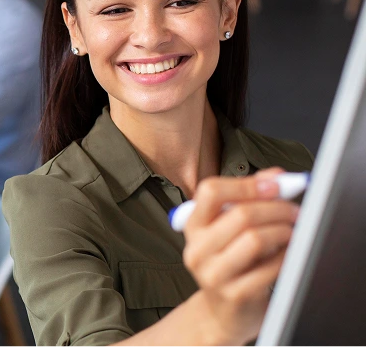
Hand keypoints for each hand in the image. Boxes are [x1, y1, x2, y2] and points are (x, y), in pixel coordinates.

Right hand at [181, 168, 299, 345]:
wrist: (223, 313)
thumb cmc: (231, 265)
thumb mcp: (230, 230)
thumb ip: (249, 199)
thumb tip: (276, 176)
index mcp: (193, 226)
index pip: (210, 191)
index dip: (246, 184)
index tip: (275, 184)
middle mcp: (197, 249)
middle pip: (240, 214)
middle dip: (277, 208)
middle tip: (295, 211)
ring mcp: (213, 274)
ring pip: (255, 238)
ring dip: (283, 231)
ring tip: (293, 232)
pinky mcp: (234, 294)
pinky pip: (270, 267)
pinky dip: (286, 256)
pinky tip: (289, 254)